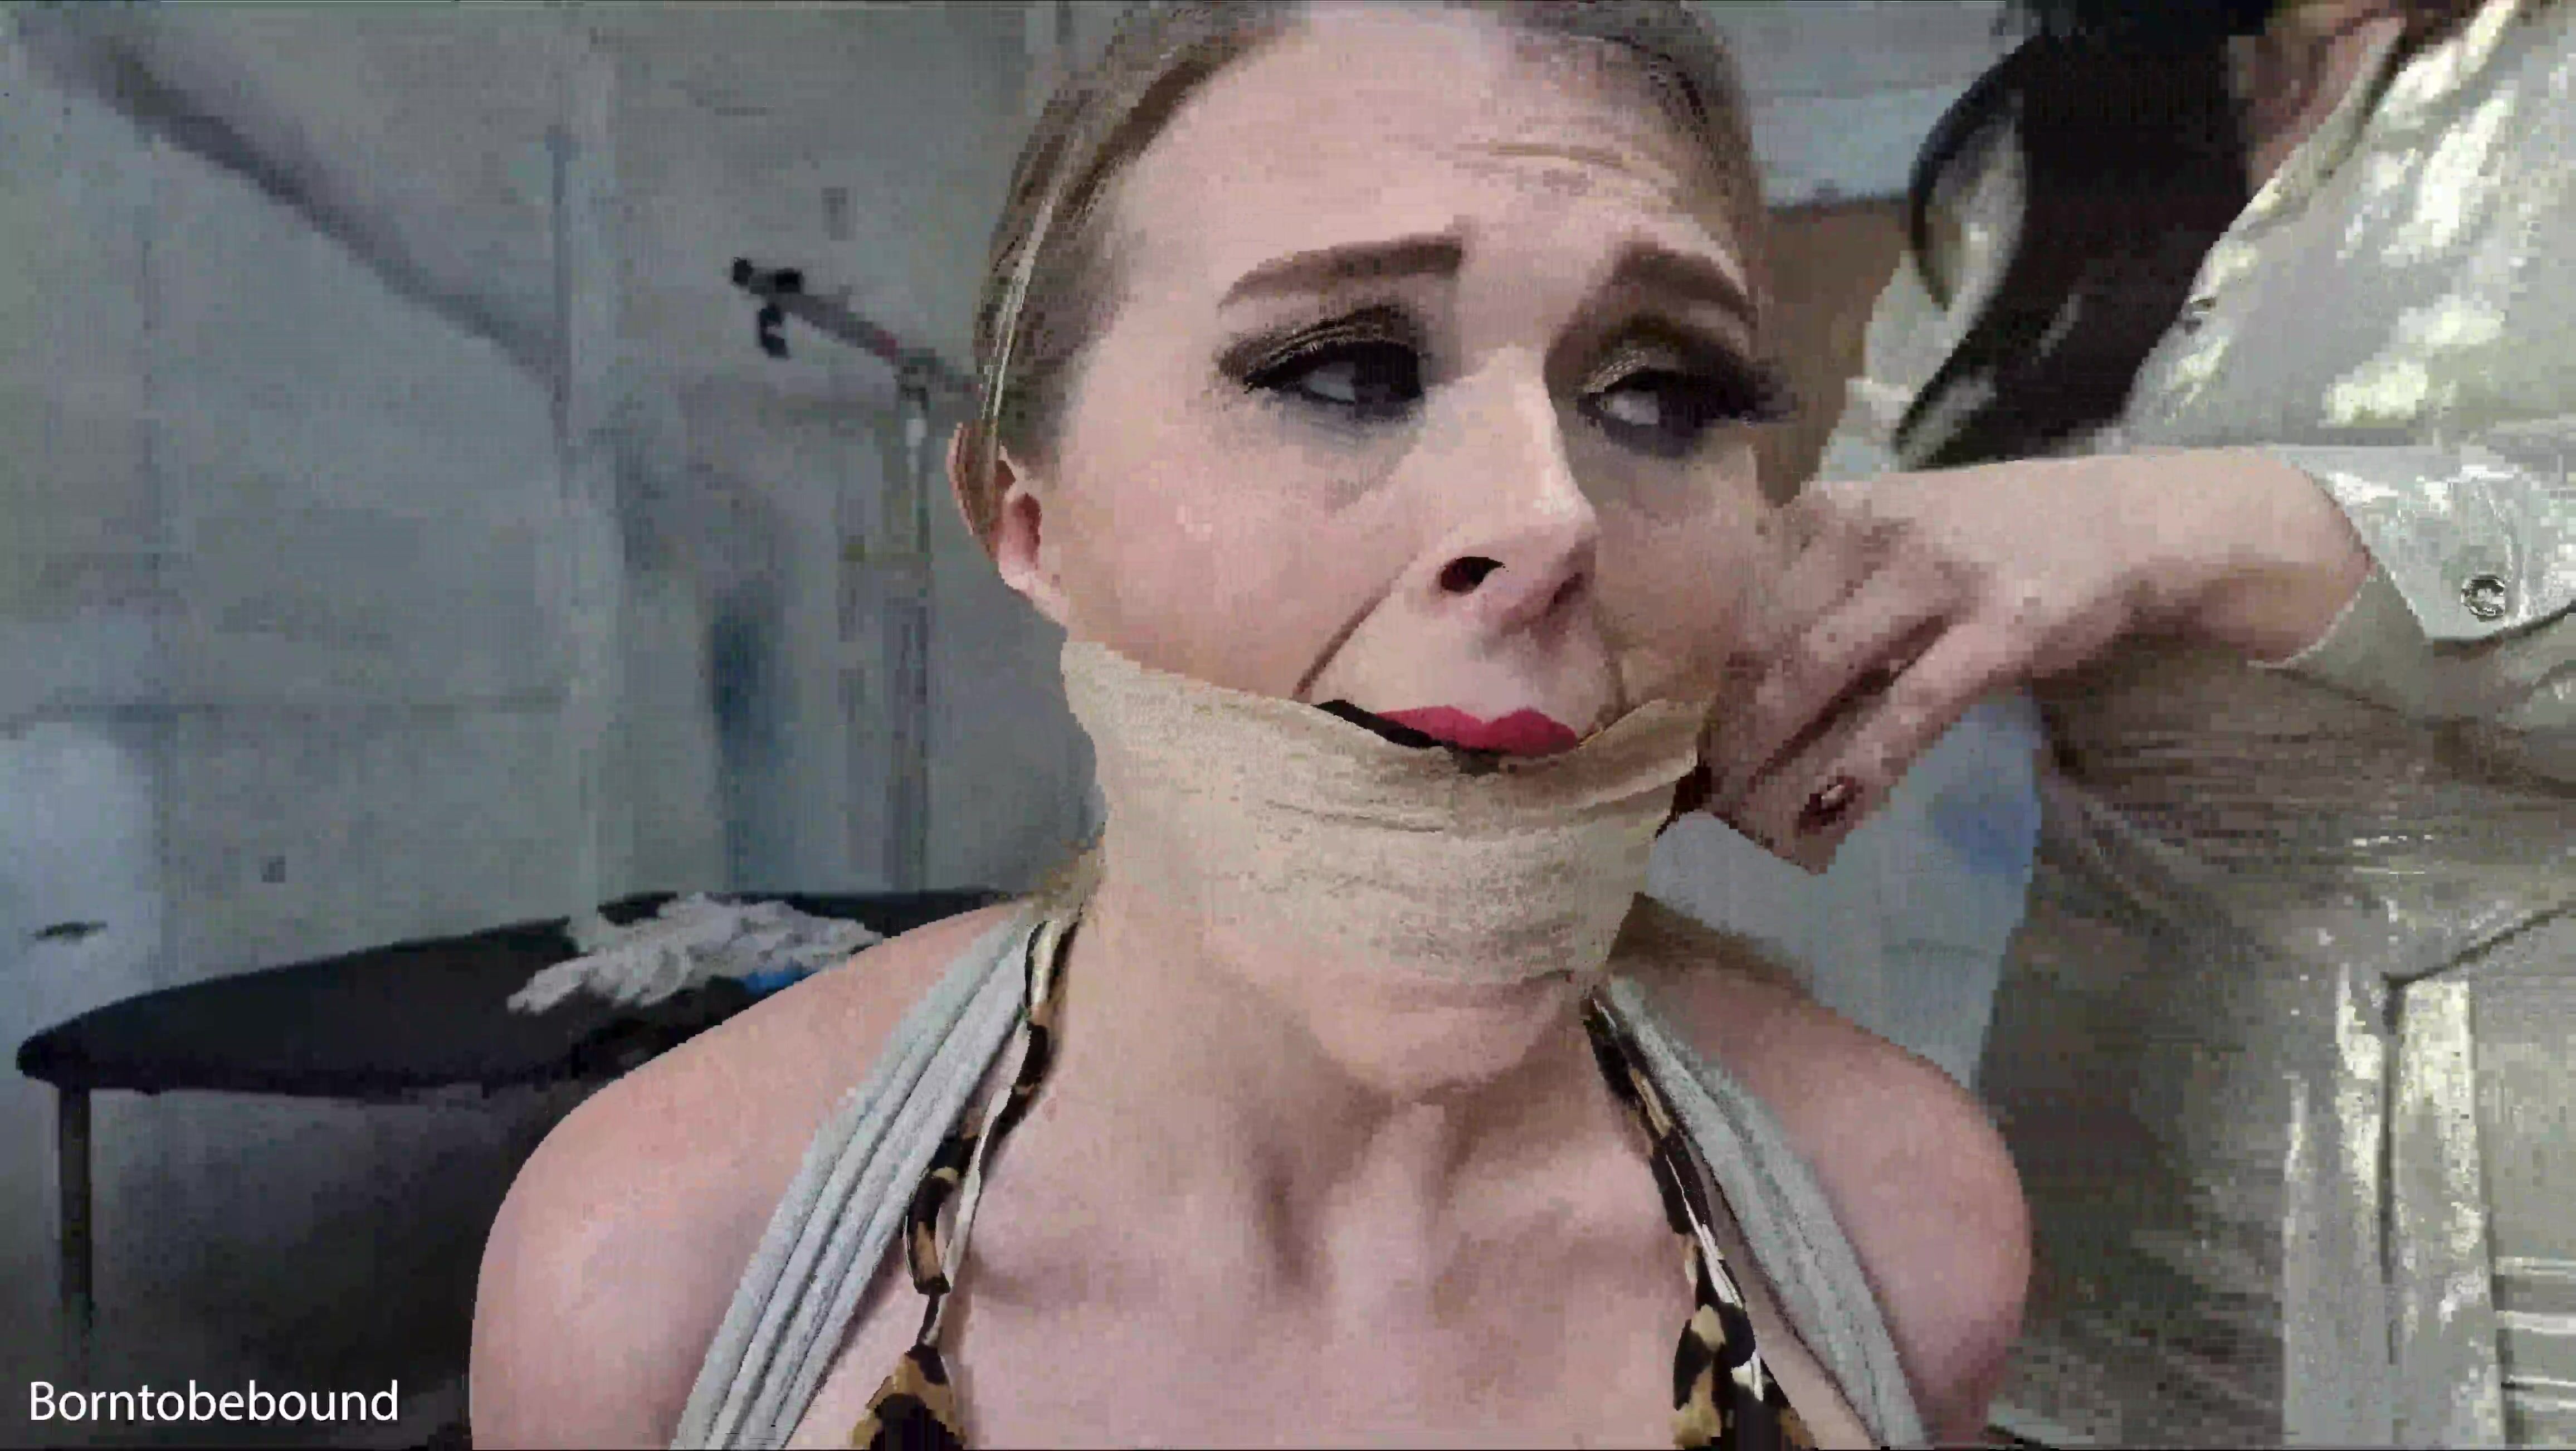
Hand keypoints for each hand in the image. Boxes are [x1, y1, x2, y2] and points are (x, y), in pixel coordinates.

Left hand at [1699, 448, 2366, 870]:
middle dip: (1719, 720)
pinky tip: (1826, 814)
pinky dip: (1861, 766)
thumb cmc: (1994, 536)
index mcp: (1835, 506)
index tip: (1664, 732)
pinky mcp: (1998, 630)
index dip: (1695, 673)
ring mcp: (1937, 578)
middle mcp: (1874, 530)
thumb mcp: (1894, 532)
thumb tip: (1735, 674)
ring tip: (1735, 811)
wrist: (2125, 521)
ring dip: (1769, 748)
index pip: (1738, 596)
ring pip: (1821, 671)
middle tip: (1686, 788)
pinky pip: (1910, 710)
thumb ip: (1820, 583)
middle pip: (1764, 636)